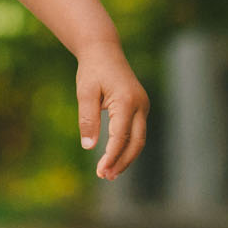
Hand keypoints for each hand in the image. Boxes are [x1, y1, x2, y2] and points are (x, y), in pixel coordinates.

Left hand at [76, 44, 148, 180]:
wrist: (103, 50)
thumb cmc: (92, 70)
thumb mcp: (85, 92)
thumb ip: (88, 118)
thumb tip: (89, 147)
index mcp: (126, 100)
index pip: (120, 136)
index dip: (111, 156)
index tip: (100, 171)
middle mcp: (140, 104)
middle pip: (136, 142)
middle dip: (122, 162)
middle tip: (105, 177)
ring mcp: (143, 106)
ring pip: (139, 139)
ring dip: (126, 157)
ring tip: (109, 174)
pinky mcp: (140, 107)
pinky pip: (136, 132)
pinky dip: (127, 146)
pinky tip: (115, 158)